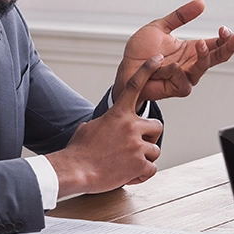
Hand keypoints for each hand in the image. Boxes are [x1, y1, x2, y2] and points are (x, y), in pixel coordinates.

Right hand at [47, 56, 163, 196]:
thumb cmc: (79, 151)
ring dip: (144, 158)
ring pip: (155, 150)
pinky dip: (142, 174)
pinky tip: (128, 175)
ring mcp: (137, 145)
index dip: (148, 70)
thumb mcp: (89, 127)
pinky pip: (151, 169)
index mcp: (118, 114)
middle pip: (157, 127)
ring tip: (126, 163)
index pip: (135, 86)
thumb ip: (106, 122)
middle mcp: (131, 127)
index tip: (158, 59)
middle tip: (136, 147)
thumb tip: (105, 125)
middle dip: (149, 137)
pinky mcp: (139, 164)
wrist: (75, 170)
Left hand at [113, 0, 233, 104]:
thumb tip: (201, 3)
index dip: (225, 38)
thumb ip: (180, 16)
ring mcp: (183, 77)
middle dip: (228, 48)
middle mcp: (190, 64)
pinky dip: (178, 73)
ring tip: (201, 45)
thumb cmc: (141, 51)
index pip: (216, 45)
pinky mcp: (173, 88)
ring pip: (202, 70)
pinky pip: (183, 84)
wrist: (125, 68)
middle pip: (217, 58)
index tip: (224, 29)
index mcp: (191, 49)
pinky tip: (174, 65)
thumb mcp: (161, 27)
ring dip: (204, 58)